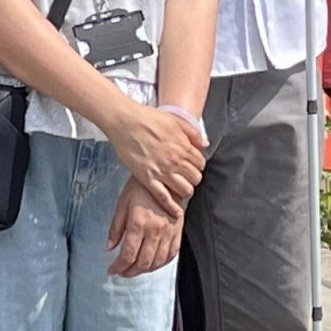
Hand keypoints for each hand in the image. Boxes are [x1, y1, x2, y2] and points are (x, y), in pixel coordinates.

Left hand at [106, 176, 184, 276]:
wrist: (166, 176)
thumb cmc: (142, 187)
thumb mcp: (122, 203)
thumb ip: (116, 228)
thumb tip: (109, 247)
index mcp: (139, 223)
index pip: (128, 255)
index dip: (118, 267)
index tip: (112, 270)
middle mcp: (155, 229)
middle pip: (143, 262)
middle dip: (130, 272)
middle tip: (122, 272)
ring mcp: (169, 231)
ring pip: (157, 261)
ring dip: (145, 270)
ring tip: (135, 269)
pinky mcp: (178, 230)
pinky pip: (171, 254)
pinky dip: (161, 263)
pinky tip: (153, 263)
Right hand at [107, 100, 206, 215]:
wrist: (126, 122)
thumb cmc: (149, 119)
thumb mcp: (176, 121)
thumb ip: (192, 133)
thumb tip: (205, 144)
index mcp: (183, 147)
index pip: (201, 163)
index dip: (198, 166)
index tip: (193, 166)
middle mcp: (175, 161)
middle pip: (195, 178)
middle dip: (194, 179)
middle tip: (188, 178)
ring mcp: (161, 171)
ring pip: (184, 190)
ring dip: (186, 191)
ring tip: (182, 190)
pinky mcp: (147, 178)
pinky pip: (163, 197)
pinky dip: (171, 206)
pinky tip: (176, 212)